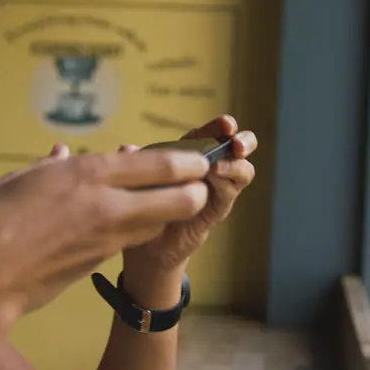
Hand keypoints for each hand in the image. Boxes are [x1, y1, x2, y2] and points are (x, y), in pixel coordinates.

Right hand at [0, 145, 211, 316]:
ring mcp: (108, 239)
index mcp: (89, 174)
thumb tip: (62, 154)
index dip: (188, 161)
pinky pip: (132, 239)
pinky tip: (122, 218)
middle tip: (193, 182)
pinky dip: (137, 227)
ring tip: (160, 197)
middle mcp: (108, 205)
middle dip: (194, 190)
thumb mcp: (19, 179)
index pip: (161, 164)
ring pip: (160, 222)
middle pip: (180, 199)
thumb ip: (49, 166)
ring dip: (167, 211)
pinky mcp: (100, 263)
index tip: (198, 157)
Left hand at [120, 115, 257, 277]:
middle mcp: (211, 167)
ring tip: (218, 165)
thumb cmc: (145, 204)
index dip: (221, 125)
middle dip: (243, 140)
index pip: (212, 132)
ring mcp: (218, 187)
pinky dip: (228, 183)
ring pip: (243, 170)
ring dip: (236, 164)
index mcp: (192, 153)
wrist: (147, 245)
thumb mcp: (137, 178)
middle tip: (236, 143)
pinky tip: (217, 180)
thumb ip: (134, 161)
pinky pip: (231, 191)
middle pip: (238, 146)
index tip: (225, 124)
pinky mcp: (219, 208)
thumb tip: (126, 147)